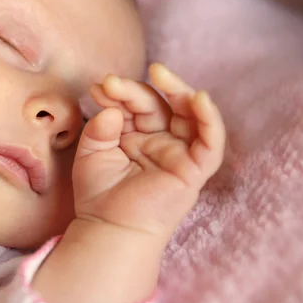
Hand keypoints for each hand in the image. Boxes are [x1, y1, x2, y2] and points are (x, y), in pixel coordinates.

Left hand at [73, 63, 225, 242]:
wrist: (108, 230)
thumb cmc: (99, 195)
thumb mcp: (91, 153)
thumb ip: (100, 128)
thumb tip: (112, 109)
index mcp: (138, 135)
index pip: (137, 105)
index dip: (120, 93)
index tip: (98, 88)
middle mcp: (162, 140)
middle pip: (161, 105)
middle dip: (139, 89)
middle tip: (114, 81)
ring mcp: (180, 153)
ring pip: (190, 115)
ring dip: (179, 90)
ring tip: (158, 72)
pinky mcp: (195, 170)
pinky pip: (211, 143)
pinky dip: (209, 119)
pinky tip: (198, 98)